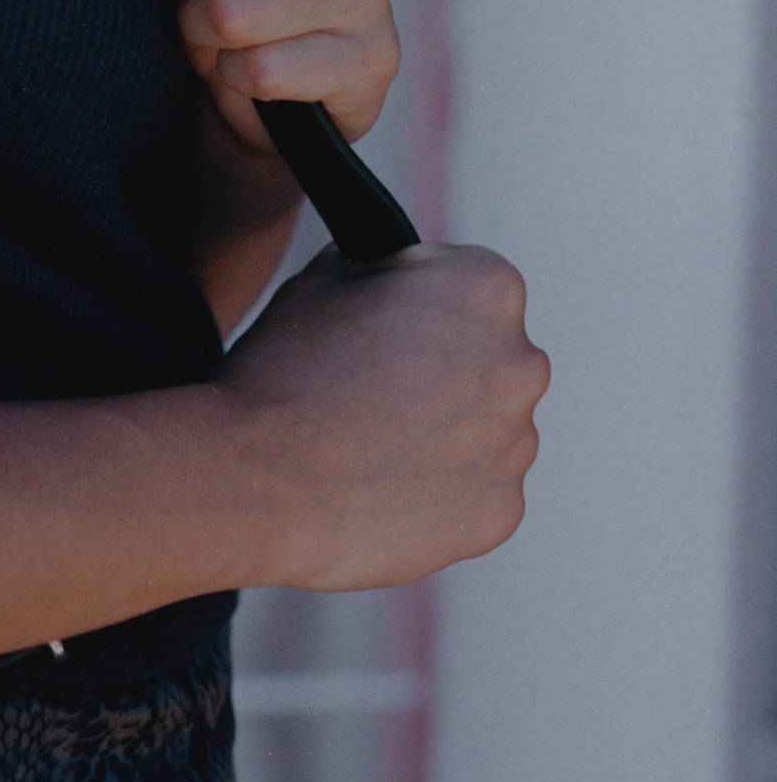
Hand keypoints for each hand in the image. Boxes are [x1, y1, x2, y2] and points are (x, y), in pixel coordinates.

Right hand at [218, 242, 549, 587]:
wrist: (260, 487)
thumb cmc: (285, 373)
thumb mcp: (326, 274)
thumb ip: (387, 268)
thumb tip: (397, 280)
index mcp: (487, 289)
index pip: (466, 278)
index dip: (414, 297)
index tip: (377, 324)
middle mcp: (521, 366)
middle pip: (487, 354)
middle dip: (441, 365)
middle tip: (370, 385)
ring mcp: (516, 446)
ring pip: (482, 425)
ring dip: (441, 428)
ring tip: (367, 441)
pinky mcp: (500, 512)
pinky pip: (475, 489)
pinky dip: (437, 487)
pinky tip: (379, 484)